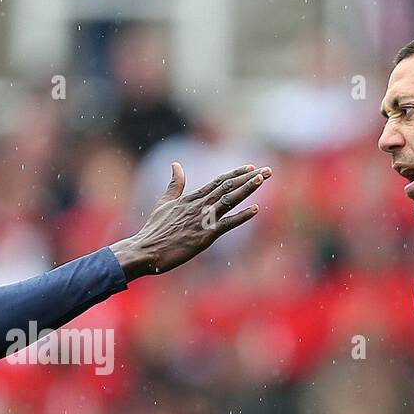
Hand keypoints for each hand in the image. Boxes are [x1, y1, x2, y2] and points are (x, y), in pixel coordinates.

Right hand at [111, 162, 270, 280]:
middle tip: (268, 170)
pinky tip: (256, 209)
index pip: (217, 182)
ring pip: (229, 200)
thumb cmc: (154, 229)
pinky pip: (228, 224)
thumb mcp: (164, 202)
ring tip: (262, 179)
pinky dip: (242, 216)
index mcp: (191, 198)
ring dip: (247, 189)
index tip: (250, 167)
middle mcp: (199, 205)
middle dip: (248, 177)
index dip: (235, 174)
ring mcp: (203, 219)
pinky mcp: (205, 235)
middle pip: (228, 187)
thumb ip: (174, 184)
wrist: (145, 250)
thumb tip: (175, 164)